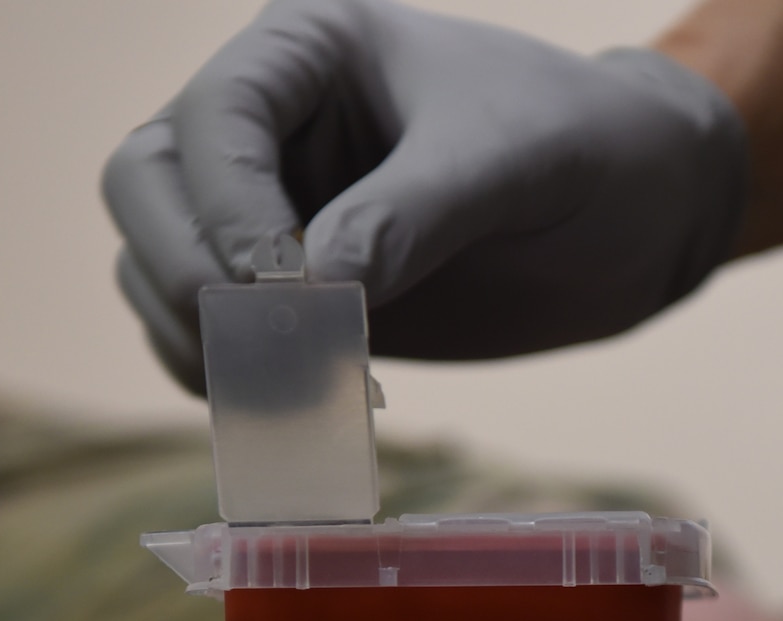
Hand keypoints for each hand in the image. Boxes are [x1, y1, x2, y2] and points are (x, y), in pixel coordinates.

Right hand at [102, 0, 746, 389]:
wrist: (641, 211)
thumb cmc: (585, 146)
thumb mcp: (508, 161)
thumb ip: (409, 215)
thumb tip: (315, 289)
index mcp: (305, 50)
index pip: (210, 120)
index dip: (226, 207)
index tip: (289, 282)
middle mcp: (267, 126)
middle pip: (141, 186)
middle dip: (180, 268)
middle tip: (261, 339)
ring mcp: (268, 214)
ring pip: (154, 269)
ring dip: (196, 338)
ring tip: (294, 386)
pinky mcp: (292, 298)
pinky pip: (208, 341)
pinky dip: (228, 381)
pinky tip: (300, 407)